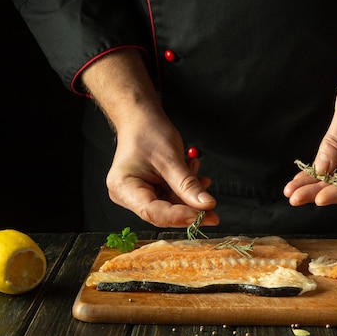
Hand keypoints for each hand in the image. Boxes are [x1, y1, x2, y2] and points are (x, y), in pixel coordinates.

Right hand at [82, 49, 218, 227]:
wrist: (141, 119)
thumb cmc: (148, 132)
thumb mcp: (171, 159)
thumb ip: (188, 184)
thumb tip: (207, 205)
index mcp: (123, 187)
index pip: (153, 212)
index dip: (179, 217)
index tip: (204, 215)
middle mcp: (128, 195)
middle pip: (162, 213)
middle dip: (189, 209)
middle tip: (213, 210)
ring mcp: (139, 194)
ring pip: (170, 206)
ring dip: (189, 196)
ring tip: (202, 179)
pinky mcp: (151, 191)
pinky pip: (172, 197)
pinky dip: (186, 189)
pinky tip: (194, 173)